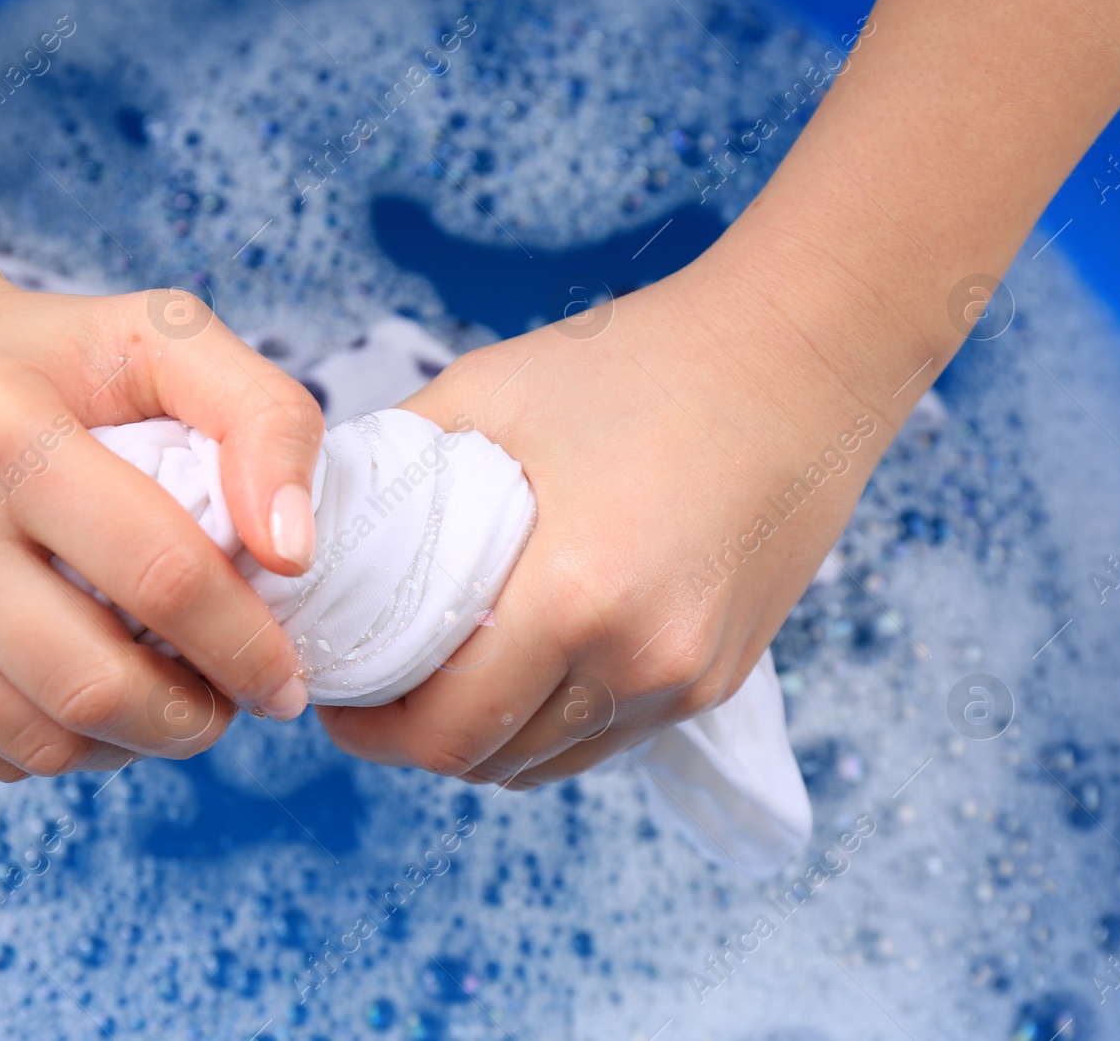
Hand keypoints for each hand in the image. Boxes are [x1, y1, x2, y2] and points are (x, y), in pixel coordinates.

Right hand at [0, 269, 323, 779]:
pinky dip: (70, 747)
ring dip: (137, 743)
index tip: (287, 677)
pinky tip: (99, 695)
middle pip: (93, 681)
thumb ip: (264, 418)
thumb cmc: (56, 359)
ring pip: (42, 740)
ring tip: (176, 699)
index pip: (159, 574)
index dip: (246, 645)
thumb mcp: (168, 337)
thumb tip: (293, 554)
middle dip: (195, 717)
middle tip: (237, 700)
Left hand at [319, 245, 896, 788]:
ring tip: (444, 684)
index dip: (373, 733)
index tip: (338, 698)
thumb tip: (320, 526)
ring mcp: (689, 680)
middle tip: (378, 692)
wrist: (799, 356)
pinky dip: (550, 724)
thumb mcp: (489, 392)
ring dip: (486, 742)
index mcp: (576, 596)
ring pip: (552, 762)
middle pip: (494, 762)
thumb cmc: (639, 363)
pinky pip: (609, 737)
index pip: (447, 731)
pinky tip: (522, 672)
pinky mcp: (719, 677)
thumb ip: (394, 467)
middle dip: (418, 742)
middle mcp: (640, 661)